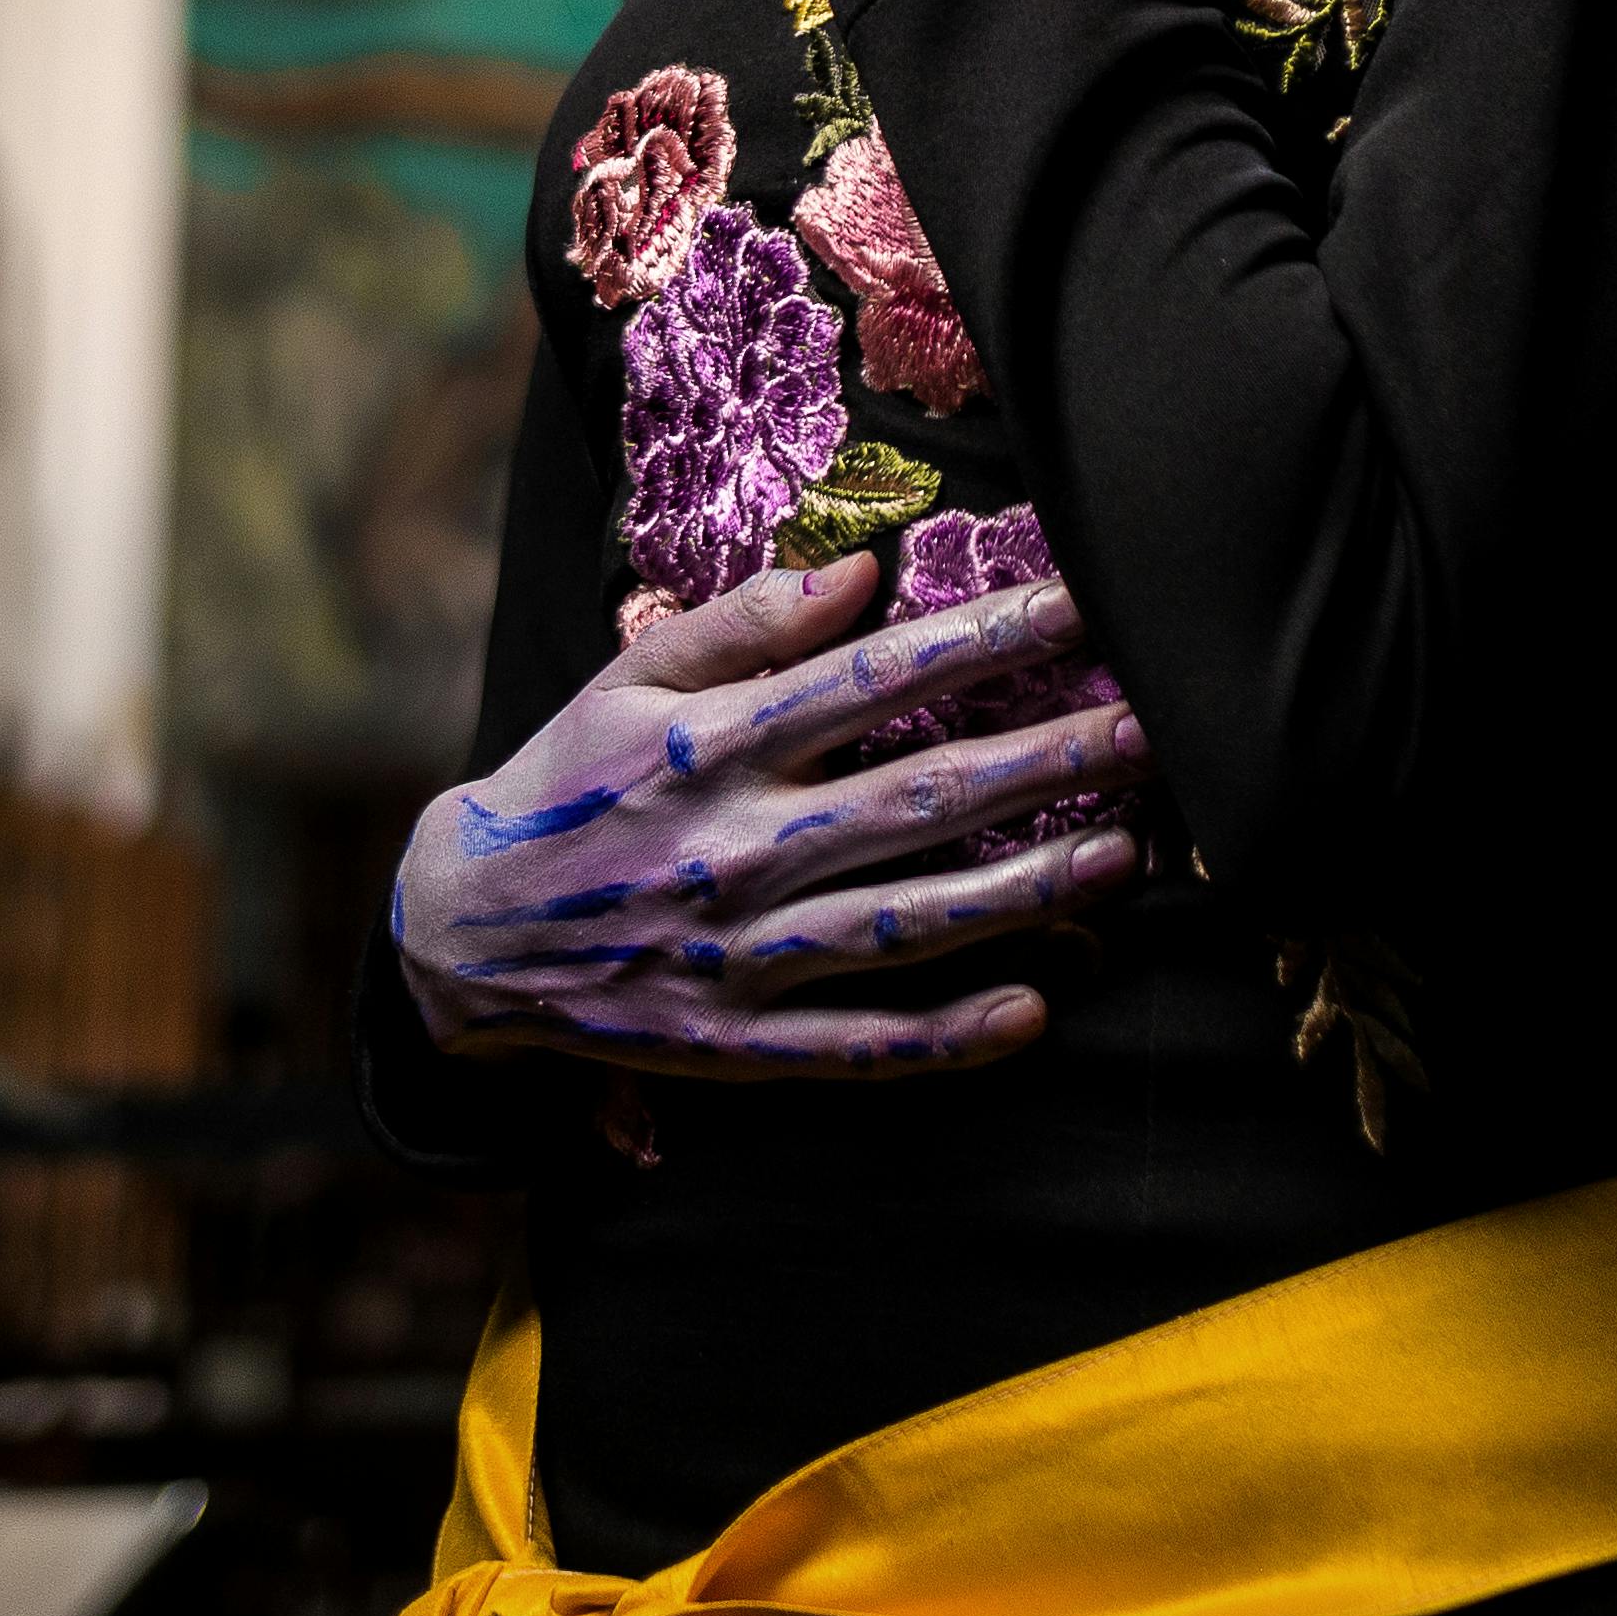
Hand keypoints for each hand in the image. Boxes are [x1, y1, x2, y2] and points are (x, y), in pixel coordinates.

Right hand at [384, 555, 1142, 1075]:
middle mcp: (738, 847)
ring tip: (1126, 853)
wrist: (465, 935)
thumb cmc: (567, 782)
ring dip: (1026, 889)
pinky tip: (1033, 1009)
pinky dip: (948, 1036)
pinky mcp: (741, 1042)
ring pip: (910, 922)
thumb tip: (865, 570)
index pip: (876, 681)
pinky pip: (861, 1045)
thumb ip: (746, 622)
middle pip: (921, 798)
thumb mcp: (629, 681)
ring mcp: (743, 954)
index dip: (987, 642)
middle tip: (1152, 729)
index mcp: (713, 745)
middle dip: (1046, 759)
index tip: (1084, 608)